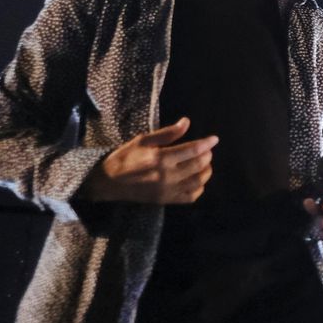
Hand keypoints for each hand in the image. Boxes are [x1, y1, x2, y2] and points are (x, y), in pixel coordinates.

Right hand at [82, 117, 215, 203]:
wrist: (108, 182)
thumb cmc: (125, 157)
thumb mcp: (143, 140)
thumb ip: (168, 133)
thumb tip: (187, 122)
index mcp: (161, 158)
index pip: (193, 150)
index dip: (207, 143)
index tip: (214, 139)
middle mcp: (167, 175)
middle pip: (198, 165)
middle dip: (207, 156)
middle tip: (206, 150)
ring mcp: (168, 190)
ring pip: (198, 182)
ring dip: (206, 171)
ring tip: (204, 164)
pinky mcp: (166, 200)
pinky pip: (191, 197)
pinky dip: (199, 188)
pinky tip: (197, 180)